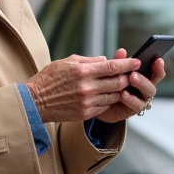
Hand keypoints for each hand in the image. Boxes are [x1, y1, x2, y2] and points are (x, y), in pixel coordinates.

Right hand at [25, 54, 139, 122]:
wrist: (35, 101)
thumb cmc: (50, 78)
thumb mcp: (67, 62)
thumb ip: (89, 61)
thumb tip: (106, 60)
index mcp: (83, 71)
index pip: (112, 66)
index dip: (128, 64)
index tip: (137, 61)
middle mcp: (87, 87)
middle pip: (117, 82)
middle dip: (127, 78)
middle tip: (131, 75)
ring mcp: (87, 101)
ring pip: (114, 96)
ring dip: (119, 91)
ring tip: (120, 86)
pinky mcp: (86, 113)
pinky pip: (105, 106)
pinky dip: (108, 101)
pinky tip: (106, 96)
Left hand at [92, 48, 165, 123]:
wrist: (99, 103)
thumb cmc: (109, 85)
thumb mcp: (113, 72)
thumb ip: (118, 63)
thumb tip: (122, 51)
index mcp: (143, 76)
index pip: (155, 71)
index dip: (158, 66)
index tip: (157, 59)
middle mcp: (144, 88)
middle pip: (153, 82)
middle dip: (145, 77)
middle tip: (134, 73)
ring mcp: (141, 99)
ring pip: (148, 93)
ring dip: (140, 85)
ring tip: (130, 79)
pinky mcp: (134, 109)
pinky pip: (137, 105)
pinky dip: (131, 99)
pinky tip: (123, 94)